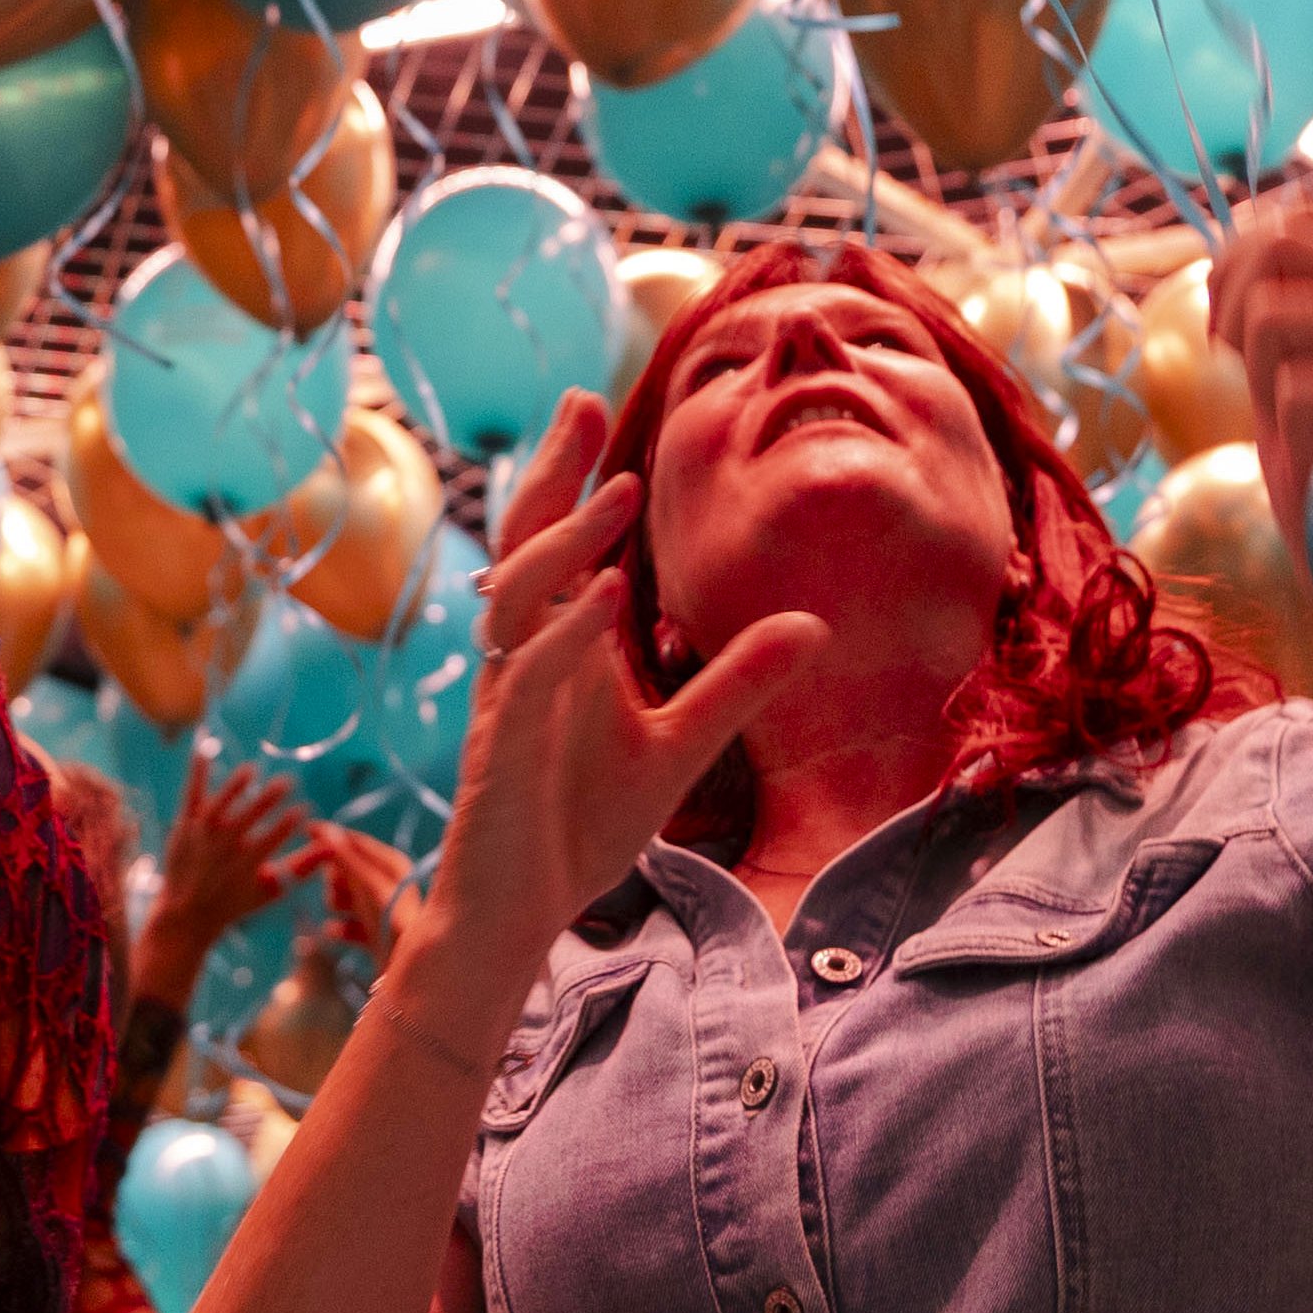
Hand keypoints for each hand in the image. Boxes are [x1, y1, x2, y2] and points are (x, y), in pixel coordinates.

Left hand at [152, 760, 322, 953]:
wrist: (186, 913)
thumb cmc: (236, 902)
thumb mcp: (272, 889)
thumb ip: (302, 867)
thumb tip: (331, 848)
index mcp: (248, 861)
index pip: (275, 835)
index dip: (291, 821)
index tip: (305, 808)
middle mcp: (225, 844)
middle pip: (251, 815)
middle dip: (270, 797)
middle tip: (288, 781)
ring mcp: (203, 832)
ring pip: (221, 802)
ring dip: (236, 785)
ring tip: (252, 770)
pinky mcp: (185, 824)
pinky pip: (191, 794)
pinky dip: (198, 773)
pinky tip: (203, 750)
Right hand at [303, 824, 411, 962]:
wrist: (411, 971)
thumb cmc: (394, 922)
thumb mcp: (367, 886)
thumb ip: (346, 859)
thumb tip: (325, 829)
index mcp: (392, 864)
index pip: (356, 842)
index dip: (332, 836)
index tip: (306, 830)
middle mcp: (387, 884)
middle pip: (345, 870)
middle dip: (335, 879)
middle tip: (337, 889)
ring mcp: (379, 911)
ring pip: (342, 897)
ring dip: (336, 903)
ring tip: (341, 913)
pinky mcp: (373, 935)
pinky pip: (345, 923)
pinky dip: (340, 927)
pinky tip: (337, 932)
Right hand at [408, 390, 821, 1013]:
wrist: (528, 912)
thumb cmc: (583, 824)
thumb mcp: (683, 744)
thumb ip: (736, 682)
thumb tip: (812, 627)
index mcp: (558, 646)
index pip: (557, 542)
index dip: (572, 477)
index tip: (597, 407)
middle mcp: (522, 657)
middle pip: (521, 543)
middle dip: (549, 473)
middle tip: (580, 400)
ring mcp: (504, 700)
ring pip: (515, 597)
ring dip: (566, 543)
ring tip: (619, 496)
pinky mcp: (500, 750)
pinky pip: (524, 677)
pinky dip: (562, 633)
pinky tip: (604, 596)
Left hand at [1217, 189, 1312, 667]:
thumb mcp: (1293, 431)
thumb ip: (1270, 361)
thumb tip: (1222, 288)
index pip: (1294, 228)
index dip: (1235, 265)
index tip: (1224, 340)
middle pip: (1277, 249)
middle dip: (1239, 326)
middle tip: (1269, 406)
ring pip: (1274, 318)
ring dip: (1269, 404)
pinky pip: (1299, 396)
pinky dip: (1300, 458)